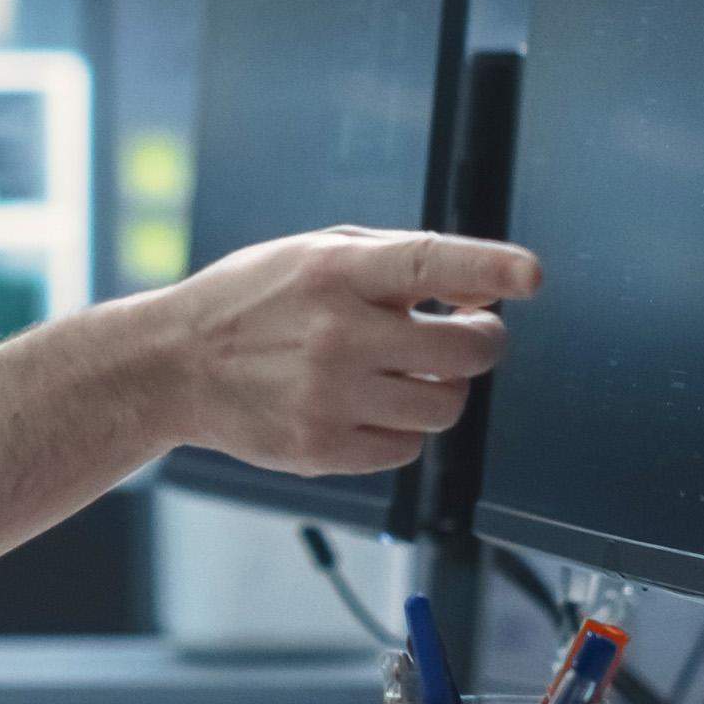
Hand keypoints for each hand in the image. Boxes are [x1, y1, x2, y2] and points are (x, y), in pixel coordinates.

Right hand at [156, 229, 539, 478]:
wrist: (173, 367)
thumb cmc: (250, 302)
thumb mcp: (311, 254)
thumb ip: (392, 263)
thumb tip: (479, 288)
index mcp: (333, 271)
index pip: (430, 263)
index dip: (488, 269)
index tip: (529, 277)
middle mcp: (335, 333)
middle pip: (463, 351)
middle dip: (482, 342)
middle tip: (470, 333)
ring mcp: (329, 397)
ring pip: (446, 405)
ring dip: (444, 388)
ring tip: (411, 372)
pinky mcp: (321, 449)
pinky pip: (408, 448)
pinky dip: (402, 428)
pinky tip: (369, 405)